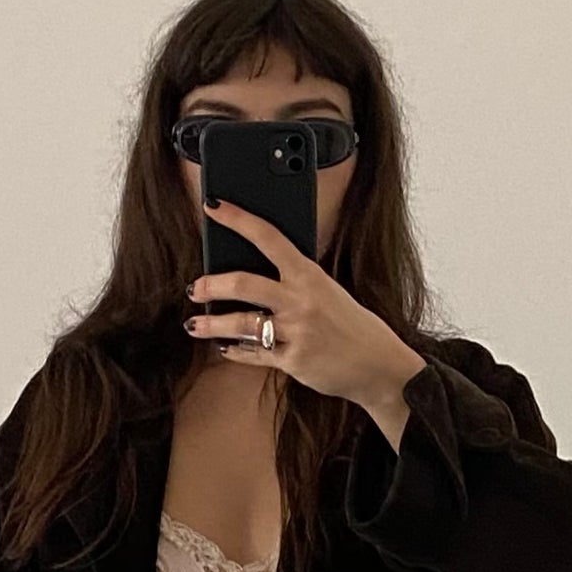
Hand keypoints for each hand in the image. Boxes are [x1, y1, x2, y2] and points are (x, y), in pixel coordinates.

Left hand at [187, 199, 425, 419]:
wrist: (376, 364)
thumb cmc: (349, 324)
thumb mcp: (326, 291)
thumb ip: (295, 281)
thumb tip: (255, 274)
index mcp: (308, 274)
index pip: (268, 237)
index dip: (238, 220)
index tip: (213, 207)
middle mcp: (300, 300)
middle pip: (245, 284)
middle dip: (213, 285)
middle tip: (196, 287)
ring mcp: (295, 332)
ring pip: (242, 324)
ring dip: (213, 325)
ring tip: (194, 326)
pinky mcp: (292, 361)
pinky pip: (255, 354)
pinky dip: (236, 352)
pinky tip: (225, 348)